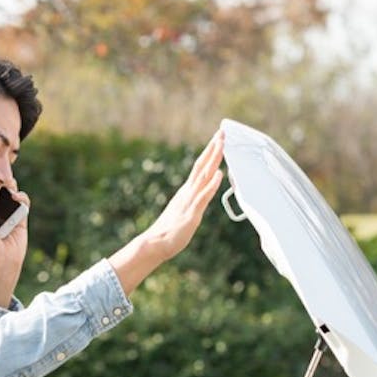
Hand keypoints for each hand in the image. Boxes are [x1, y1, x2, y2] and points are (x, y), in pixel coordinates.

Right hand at [109, 130, 224, 294]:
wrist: (154, 244)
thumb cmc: (169, 232)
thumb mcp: (184, 214)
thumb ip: (193, 204)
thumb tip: (200, 198)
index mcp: (186, 192)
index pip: (200, 168)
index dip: (210, 153)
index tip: (218, 139)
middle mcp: (188, 192)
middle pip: (202, 166)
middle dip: (213, 149)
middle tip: (222, 132)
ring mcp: (189, 201)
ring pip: (203, 176)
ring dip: (213, 159)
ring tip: (221, 144)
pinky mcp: (191, 213)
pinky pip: (203, 196)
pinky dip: (211, 184)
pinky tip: (218, 174)